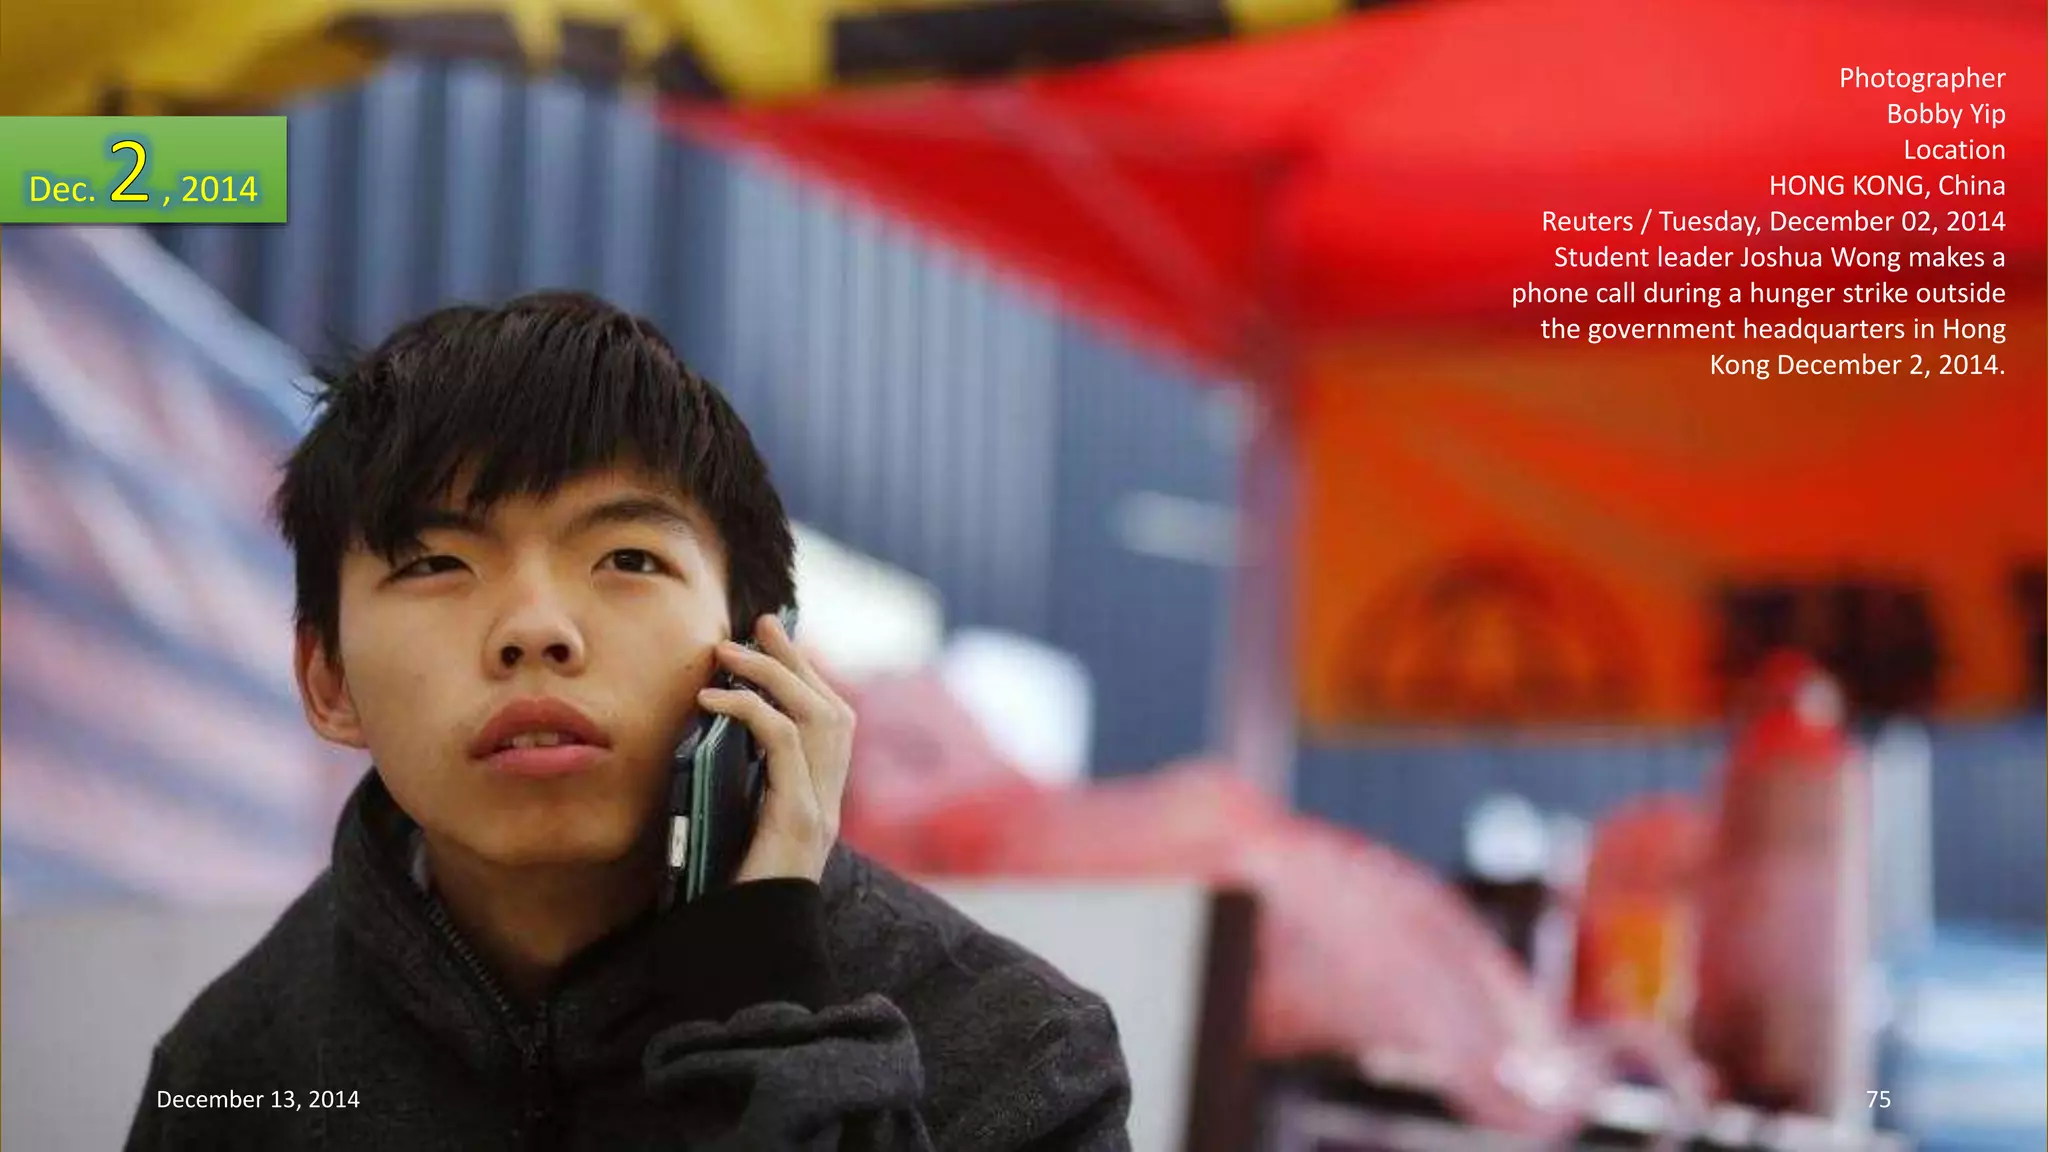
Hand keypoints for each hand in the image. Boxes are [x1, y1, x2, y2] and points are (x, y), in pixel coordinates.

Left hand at [695, 613, 854, 885]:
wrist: (748, 955)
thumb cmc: (731, 903)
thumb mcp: (733, 837)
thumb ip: (734, 796)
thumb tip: (699, 747)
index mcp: (819, 804)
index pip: (831, 723)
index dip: (808, 678)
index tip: (777, 641)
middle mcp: (831, 802)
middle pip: (832, 708)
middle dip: (797, 660)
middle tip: (761, 624)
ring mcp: (821, 809)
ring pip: (818, 715)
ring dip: (775, 674)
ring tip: (732, 651)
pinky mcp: (800, 818)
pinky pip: (783, 743)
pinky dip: (752, 711)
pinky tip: (716, 700)